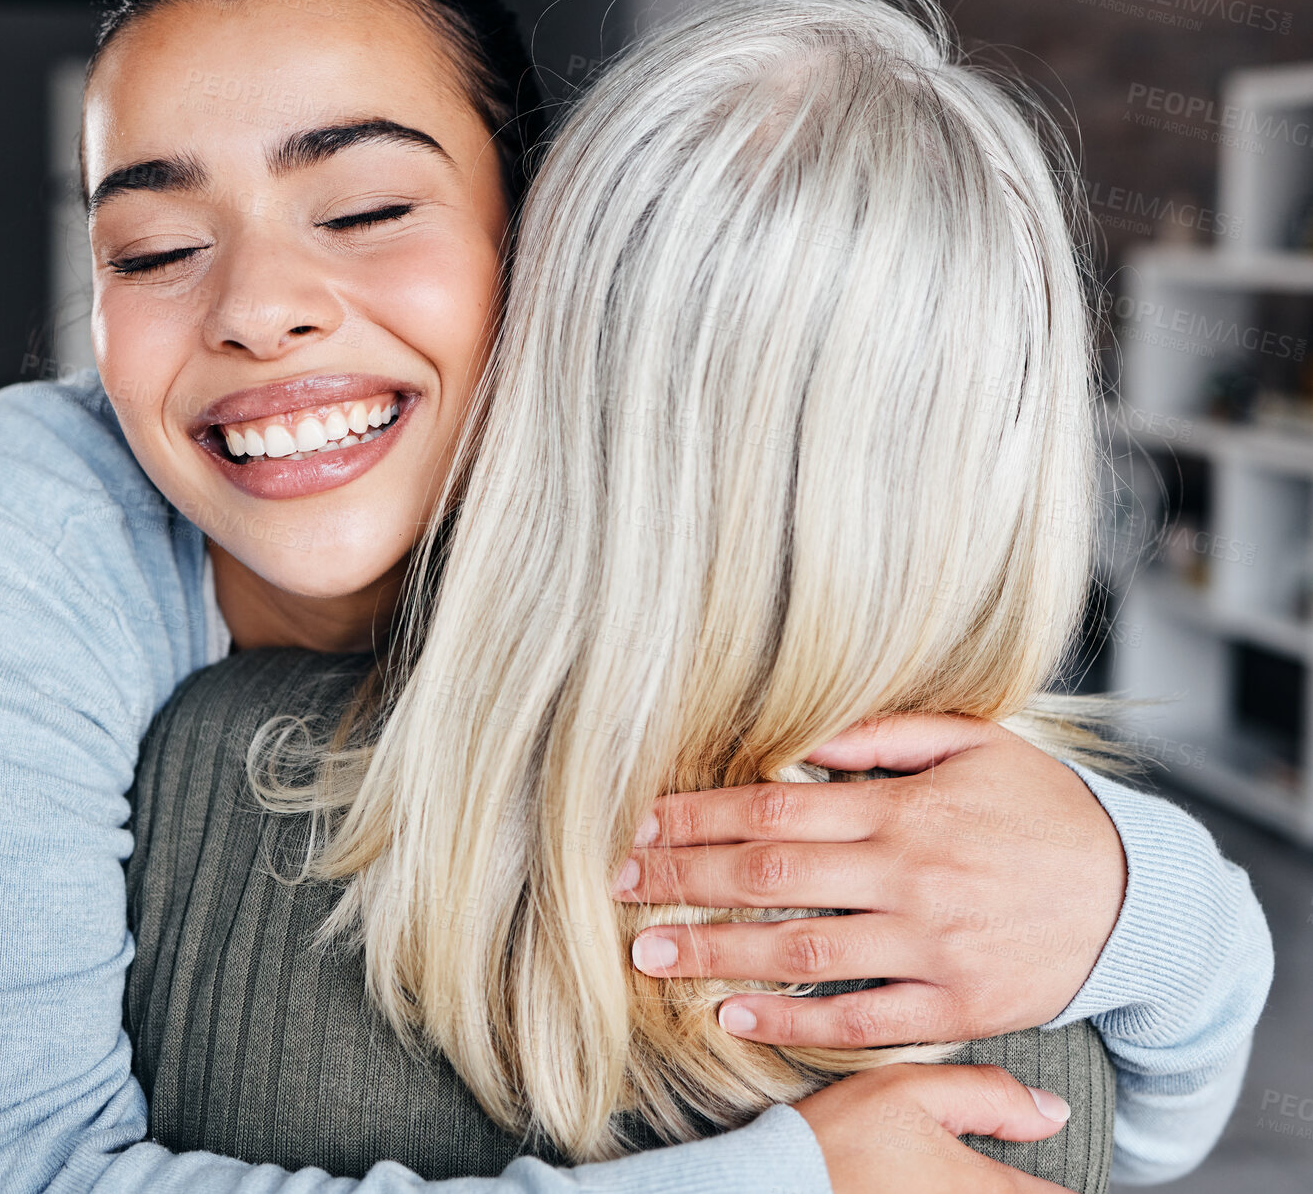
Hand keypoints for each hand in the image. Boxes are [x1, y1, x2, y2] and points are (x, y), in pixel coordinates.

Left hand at [611, 714, 1126, 1045]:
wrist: (1139, 899)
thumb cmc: (1045, 812)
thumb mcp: (978, 744)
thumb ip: (886, 734)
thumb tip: (804, 737)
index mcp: (905, 809)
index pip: (776, 807)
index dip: (700, 815)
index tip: (642, 824)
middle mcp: (909, 876)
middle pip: (770, 875)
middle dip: (684, 879)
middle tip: (615, 888)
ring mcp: (930, 947)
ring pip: (800, 950)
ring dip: (716, 951)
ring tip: (649, 952)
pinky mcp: (954, 1007)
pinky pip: (860, 1020)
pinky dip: (793, 1019)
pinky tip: (734, 1013)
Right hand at [794, 1064, 1074, 1192]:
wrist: (775, 1186)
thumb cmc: (838, 1139)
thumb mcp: (907, 1090)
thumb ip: (987, 1094)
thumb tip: (1052, 1110)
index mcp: (986, 1191)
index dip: (1057, 1184)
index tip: (1043, 1172)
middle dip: (1021, 1190)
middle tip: (998, 1171)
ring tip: (948, 1175)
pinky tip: (924, 1187)